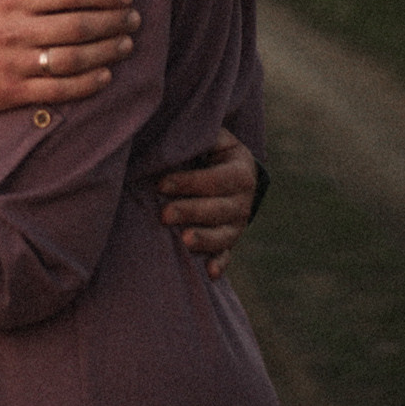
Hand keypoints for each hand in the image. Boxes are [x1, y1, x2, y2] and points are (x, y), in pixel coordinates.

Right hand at [0, 0, 138, 112]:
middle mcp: (14, 30)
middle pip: (77, 25)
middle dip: (112, 21)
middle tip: (134, 19)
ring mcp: (15, 63)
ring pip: (73, 58)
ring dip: (106, 51)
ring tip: (127, 44)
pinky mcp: (14, 92)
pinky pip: (59, 90)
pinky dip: (87, 83)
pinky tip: (106, 75)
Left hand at [157, 128, 257, 278]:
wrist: (240, 174)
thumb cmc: (215, 152)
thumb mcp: (216, 139)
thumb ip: (202, 136)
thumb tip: (179, 133)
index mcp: (240, 172)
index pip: (215, 179)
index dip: (189, 182)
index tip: (161, 184)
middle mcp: (243, 201)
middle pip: (218, 209)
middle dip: (191, 212)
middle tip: (164, 215)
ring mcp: (238, 224)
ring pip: (224, 235)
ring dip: (205, 240)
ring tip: (184, 241)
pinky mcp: (230, 241)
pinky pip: (227, 255)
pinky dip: (220, 264)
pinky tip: (210, 273)